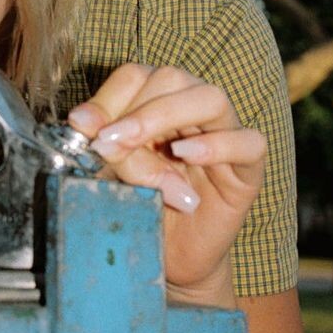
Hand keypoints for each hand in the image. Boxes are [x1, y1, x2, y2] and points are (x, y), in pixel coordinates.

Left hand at [66, 64, 266, 306]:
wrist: (168, 256)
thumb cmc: (139, 204)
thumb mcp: (113, 172)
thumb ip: (105, 145)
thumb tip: (83, 121)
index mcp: (157, 98)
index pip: (137, 75)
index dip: (108, 97)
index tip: (82, 127)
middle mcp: (193, 107)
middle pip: (172, 78)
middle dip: (135, 111)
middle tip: (107, 143)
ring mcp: (226, 133)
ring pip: (211, 99)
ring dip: (166, 117)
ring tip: (136, 144)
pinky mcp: (249, 168)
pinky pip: (249, 143)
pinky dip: (217, 145)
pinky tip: (186, 156)